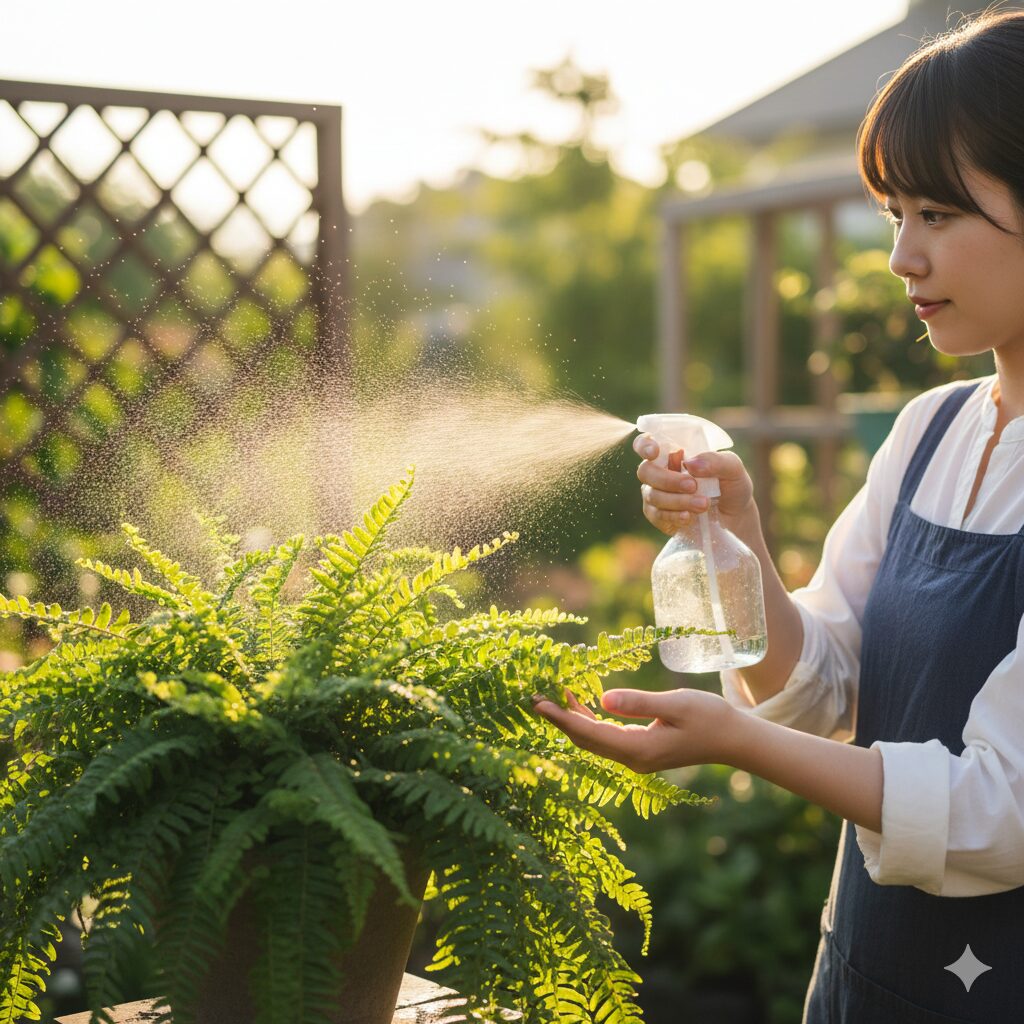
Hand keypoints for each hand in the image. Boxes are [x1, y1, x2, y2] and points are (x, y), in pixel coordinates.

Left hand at [531, 687, 742, 773]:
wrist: (734, 740)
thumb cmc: (709, 718)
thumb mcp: (674, 704)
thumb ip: (637, 702)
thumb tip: (603, 700)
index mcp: (638, 750)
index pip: (589, 733)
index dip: (561, 718)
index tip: (539, 704)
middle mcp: (633, 760)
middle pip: (585, 740)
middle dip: (560, 720)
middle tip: (535, 699)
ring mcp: (637, 759)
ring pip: (595, 741)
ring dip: (573, 720)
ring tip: (553, 698)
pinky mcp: (643, 752)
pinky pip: (607, 739)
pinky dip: (590, 723)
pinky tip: (582, 707)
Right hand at [633, 434, 755, 535]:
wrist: (736, 517)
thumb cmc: (731, 486)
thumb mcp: (733, 468)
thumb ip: (715, 461)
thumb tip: (689, 463)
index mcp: (673, 453)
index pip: (646, 443)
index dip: (644, 445)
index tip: (654, 452)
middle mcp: (660, 472)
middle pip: (645, 471)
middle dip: (668, 480)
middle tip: (693, 486)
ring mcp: (657, 495)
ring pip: (653, 495)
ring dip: (677, 500)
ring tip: (703, 505)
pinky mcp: (659, 516)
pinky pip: (657, 515)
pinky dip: (673, 515)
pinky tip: (689, 517)